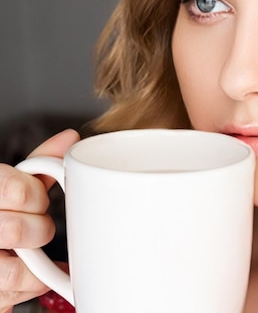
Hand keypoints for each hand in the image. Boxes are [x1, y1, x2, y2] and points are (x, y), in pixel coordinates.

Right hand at [0, 130, 78, 310]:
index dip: (36, 198)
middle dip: (39, 231)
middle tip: (36, 229)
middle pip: (21, 231)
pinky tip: (25, 278)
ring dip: (34, 268)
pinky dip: (24, 291)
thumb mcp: (3, 185)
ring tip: (33, 257)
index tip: (36, 200)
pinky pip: (6, 299)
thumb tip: (70, 140)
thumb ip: (34, 166)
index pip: (19, 192)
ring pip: (14, 271)